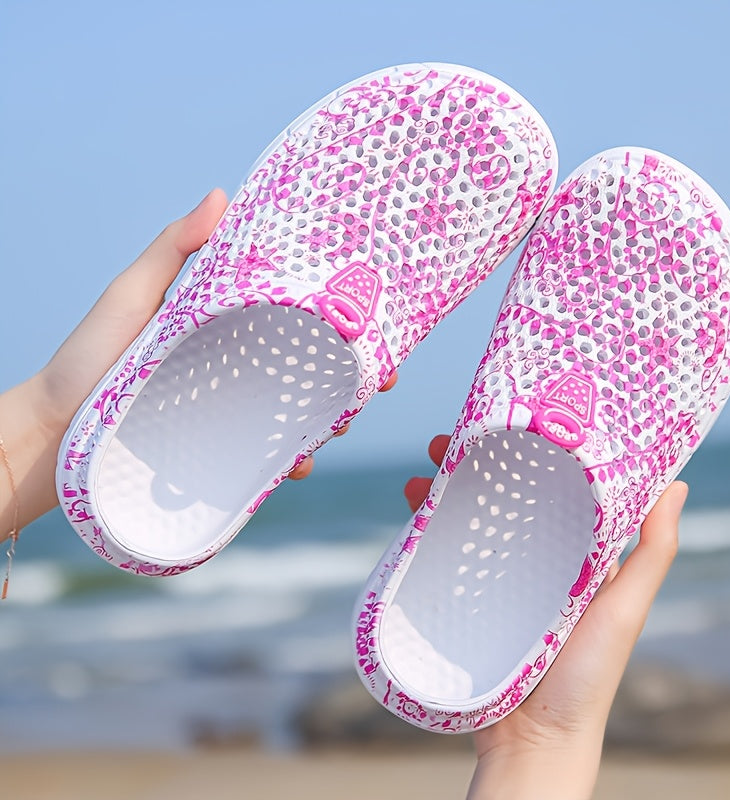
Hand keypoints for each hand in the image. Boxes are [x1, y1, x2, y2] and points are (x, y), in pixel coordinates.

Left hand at [1, 191, 395, 535]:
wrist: (55, 428)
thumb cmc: (90, 354)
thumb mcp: (134, 294)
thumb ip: (175, 248)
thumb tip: (222, 194)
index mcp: (231, 333)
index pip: (297, 326)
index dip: (341, 326)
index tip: (374, 324)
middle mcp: (239, 375)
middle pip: (311, 375)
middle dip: (352, 379)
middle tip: (375, 381)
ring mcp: (234, 417)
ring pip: (300, 418)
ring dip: (330, 421)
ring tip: (338, 423)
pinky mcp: (222, 454)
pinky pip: (268, 460)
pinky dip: (291, 461)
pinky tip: (295, 463)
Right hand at [405, 434, 685, 799]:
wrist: (534, 741)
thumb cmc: (589, 677)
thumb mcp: (625, 609)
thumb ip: (651, 552)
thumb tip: (676, 482)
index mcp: (574, 555)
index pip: (551, 490)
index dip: (530, 454)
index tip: (509, 424)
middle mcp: (535, 561)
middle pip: (501, 499)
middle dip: (473, 466)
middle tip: (446, 442)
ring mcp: (498, 581)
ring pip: (467, 521)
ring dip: (442, 493)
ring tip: (420, 475)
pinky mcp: (468, 601)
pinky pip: (445, 557)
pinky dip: (427, 530)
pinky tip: (411, 512)